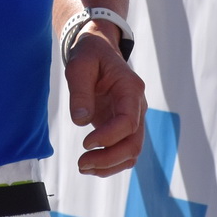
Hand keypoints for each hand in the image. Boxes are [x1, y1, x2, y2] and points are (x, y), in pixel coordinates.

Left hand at [64, 30, 144, 176]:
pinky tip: (90, 165)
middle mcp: (137, 106)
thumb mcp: (79, 66)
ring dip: (109, 165)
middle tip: (81, 163)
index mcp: (130, 89)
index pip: (128, 122)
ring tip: (83, 166)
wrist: (98, 50)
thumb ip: (79, 92)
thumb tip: (81, 122)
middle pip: (134, 143)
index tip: (86, 143)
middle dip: (109, 158)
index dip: (109, 137)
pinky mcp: (123, 127)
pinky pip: (124, 151)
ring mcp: (133, 118)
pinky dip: (110, 163)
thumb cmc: (89, 55)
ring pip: (132, 152)